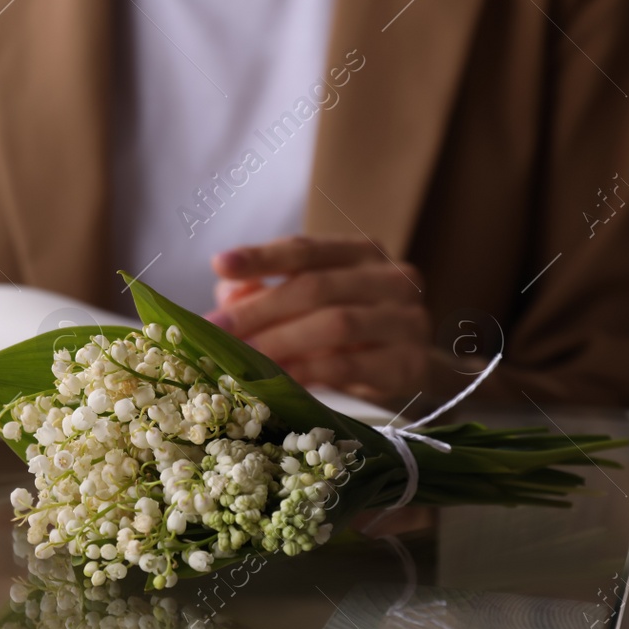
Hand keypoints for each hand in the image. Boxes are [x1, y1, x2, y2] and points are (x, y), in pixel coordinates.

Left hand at [207, 236, 429, 404]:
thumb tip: (226, 295)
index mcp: (361, 253)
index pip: (306, 249)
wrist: (410, 368)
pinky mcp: (411, 362)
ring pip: (335, 324)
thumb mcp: (306, 304)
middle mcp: (391, 278)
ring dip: (280, 342)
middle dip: (260, 309)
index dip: (261, 257)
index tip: (220, 264)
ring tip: (241, 357)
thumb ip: (265, 292)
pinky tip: (278, 379)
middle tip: (218, 329)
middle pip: (315, 287)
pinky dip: (309, 372)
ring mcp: (407, 319)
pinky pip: (351, 365)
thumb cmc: (348, 328)